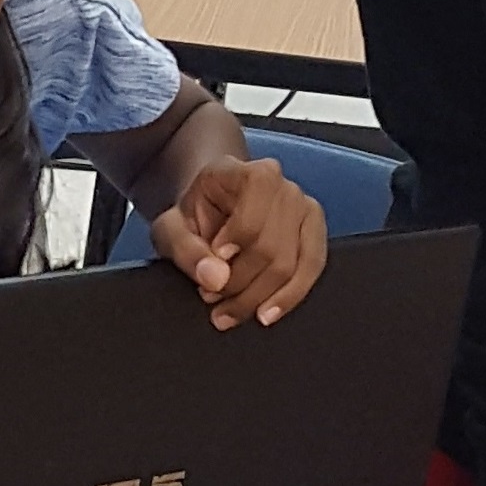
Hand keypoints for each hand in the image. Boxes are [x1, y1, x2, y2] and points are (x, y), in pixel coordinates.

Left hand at [150, 155, 328, 328]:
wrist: (214, 206)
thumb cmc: (194, 215)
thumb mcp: (171, 229)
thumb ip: (186, 249)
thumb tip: (216, 278)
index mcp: (244, 174)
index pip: (250, 217)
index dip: (234, 248)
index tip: (213, 263)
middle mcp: (282, 186)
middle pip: (271, 248)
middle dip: (240, 284)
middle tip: (211, 298)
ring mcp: (304, 206)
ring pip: (293, 264)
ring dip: (260, 296)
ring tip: (230, 311)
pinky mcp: (315, 228)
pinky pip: (313, 267)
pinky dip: (289, 296)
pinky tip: (267, 312)